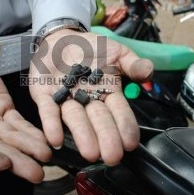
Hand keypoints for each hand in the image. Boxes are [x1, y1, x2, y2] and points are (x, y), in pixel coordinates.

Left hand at [29, 29, 152, 165]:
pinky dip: (52, 124)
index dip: (125, 127)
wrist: (62, 38)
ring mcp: (66, 100)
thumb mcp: (117, 52)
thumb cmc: (91, 48)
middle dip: (106, 138)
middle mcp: (88, 100)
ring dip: (82, 135)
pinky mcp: (45, 96)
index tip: (131, 143)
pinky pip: (49, 111)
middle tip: (112, 156)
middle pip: (99, 120)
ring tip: (90, 152)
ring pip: (75, 120)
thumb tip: (148, 74)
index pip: (119, 112)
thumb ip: (133, 63)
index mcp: (108, 92)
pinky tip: (55, 138)